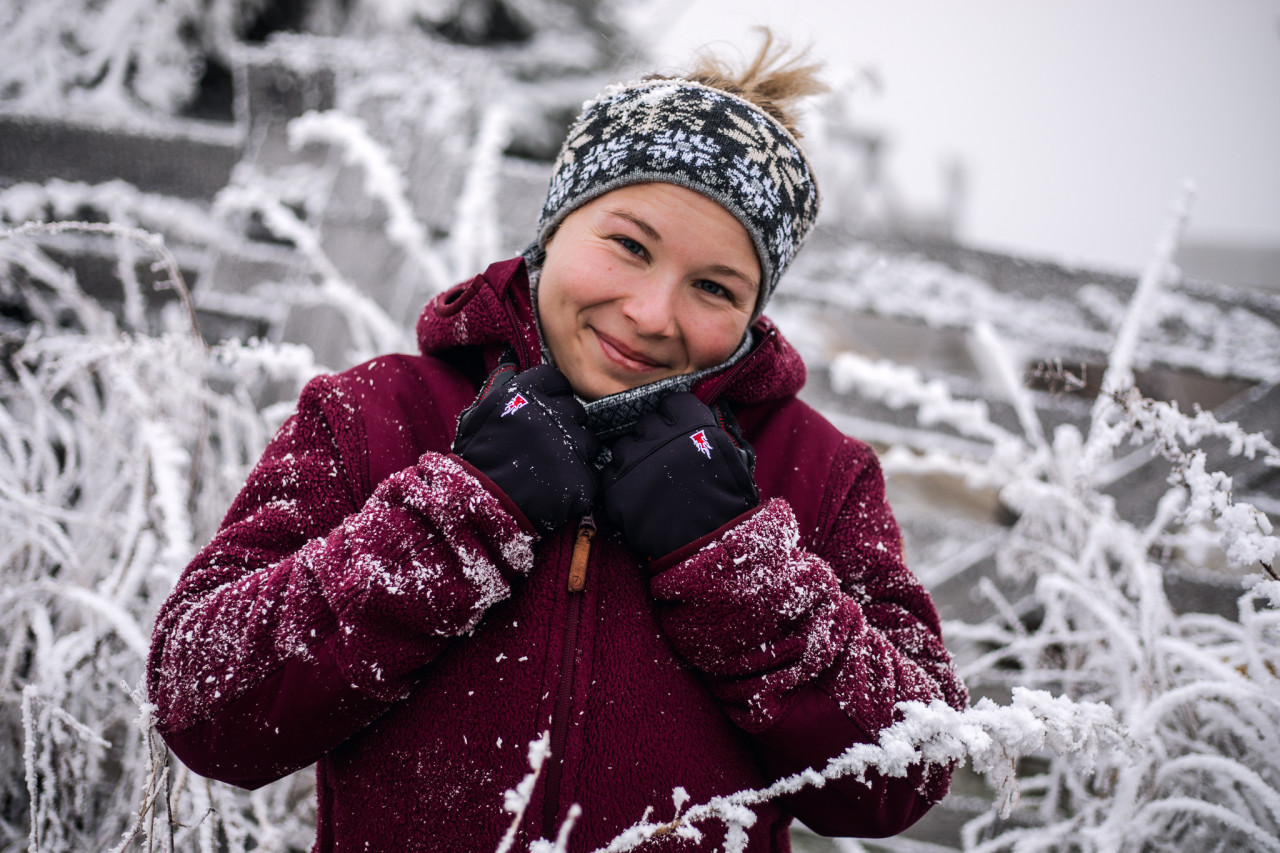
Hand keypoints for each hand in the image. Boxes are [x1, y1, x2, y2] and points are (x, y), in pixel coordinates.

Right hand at [453, 364, 599, 534]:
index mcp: (527, 393)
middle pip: (576, 411)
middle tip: (542, 448)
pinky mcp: (582, 477)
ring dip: (574, 454)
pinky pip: (591, 473)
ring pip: (589, 442)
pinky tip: (556, 489)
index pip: (557, 381)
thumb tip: (515, 363)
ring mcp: (570, 446)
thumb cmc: (477, 461)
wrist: (480, 508)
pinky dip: (578, 482)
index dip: (552, 397)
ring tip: (549, 470)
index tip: (543, 412)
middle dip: (565, 427)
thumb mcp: (480, 415)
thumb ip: (502, 387)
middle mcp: (552, 413)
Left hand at [600, 393, 758, 558]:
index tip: (677, 432)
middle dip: (653, 440)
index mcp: (692, 423)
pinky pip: (609, 476)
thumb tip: (693, 420)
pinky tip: (638, 499)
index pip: (671, 402)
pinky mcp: (617, 488)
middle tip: (664, 463)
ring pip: (623, 448)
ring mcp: (635, 461)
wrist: (710, 547)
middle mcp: (661, 436)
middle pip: (645, 424)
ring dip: (634, 461)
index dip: (674, 417)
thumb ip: (708, 433)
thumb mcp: (730, 458)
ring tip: (650, 484)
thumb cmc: (727, 505)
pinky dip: (620, 485)